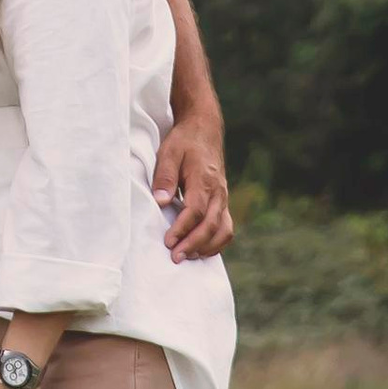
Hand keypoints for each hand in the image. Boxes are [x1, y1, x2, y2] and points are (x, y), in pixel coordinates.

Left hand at [154, 105, 232, 259]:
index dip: (182, 229)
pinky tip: (200, 250)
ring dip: (207, 247)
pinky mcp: (223, 203)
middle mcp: (218, 191)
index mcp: (204, 179)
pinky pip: (226, 228)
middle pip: (211, 225)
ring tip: (187, 256)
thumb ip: (165, 177)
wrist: (204, 129)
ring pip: (223, 230)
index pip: (196, 211)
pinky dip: (216, 243)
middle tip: (175, 258)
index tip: (168, 242)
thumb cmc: (184, 142)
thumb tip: (161, 201)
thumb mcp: (169, 152)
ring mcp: (223, 198)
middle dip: (193, 244)